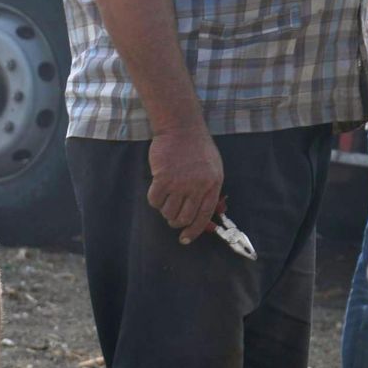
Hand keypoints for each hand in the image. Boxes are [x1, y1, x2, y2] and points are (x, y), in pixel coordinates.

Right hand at [147, 125, 223, 243]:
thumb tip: (206, 215)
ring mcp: (180, 183)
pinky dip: (154, 200)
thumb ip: (209, 190)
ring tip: (167, 195)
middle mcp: (198, 186)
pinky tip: (158, 188)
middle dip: (175, 221)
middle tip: (172, 214)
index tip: (185, 239)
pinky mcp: (163, 178)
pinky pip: (155, 202)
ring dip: (165, 208)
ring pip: (168, 212)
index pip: (204, 216)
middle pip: (183, 218)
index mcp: (213, 184)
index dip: (194, 231)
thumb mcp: (213, 168)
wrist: (181, 128)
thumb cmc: (197, 148)